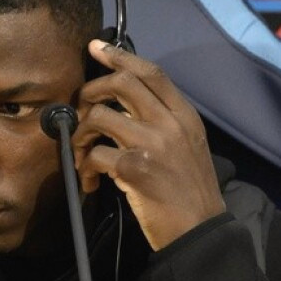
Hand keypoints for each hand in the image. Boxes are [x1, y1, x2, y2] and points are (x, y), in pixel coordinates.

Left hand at [72, 39, 225, 249]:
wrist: (200, 232)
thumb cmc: (188, 192)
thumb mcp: (187, 147)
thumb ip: (163, 122)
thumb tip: (123, 104)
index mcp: (184, 116)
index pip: (151, 72)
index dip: (120, 56)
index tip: (96, 48)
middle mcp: (171, 124)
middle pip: (121, 83)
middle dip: (90, 90)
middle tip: (80, 109)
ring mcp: (153, 144)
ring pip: (100, 116)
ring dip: (80, 134)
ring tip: (81, 155)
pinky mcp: (135, 169)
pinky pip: (95, 153)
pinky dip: (84, 167)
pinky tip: (90, 182)